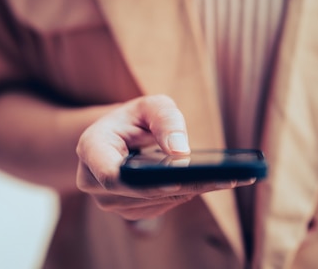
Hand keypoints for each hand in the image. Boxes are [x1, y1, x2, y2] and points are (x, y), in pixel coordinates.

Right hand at [76, 95, 252, 220]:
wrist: (121, 137)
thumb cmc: (135, 119)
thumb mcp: (150, 106)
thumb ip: (166, 120)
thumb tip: (182, 152)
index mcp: (91, 149)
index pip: (112, 175)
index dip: (144, 181)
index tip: (179, 175)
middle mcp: (93, 181)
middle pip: (140, 192)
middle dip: (183, 184)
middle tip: (226, 177)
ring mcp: (109, 201)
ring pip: (154, 202)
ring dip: (189, 190)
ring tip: (226, 177)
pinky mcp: (128, 211)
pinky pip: (160, 208)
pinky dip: (185, 194)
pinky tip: (209, 182)